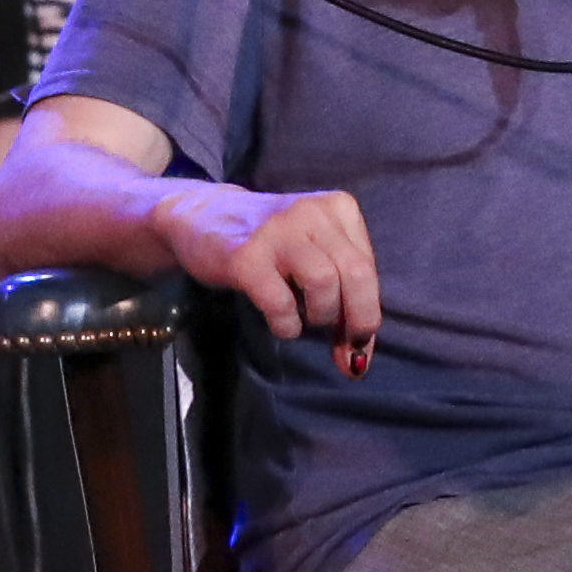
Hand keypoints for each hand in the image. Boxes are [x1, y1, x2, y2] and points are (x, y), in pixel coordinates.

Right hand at [154, 179, 381, 364]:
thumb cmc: (270, 244)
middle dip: (358, 320)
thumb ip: (343, 298)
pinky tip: (280, 322)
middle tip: (343, 344)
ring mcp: (276, 231)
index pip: (368, 268)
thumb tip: (356, 363)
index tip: (354, 337)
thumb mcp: (314, 255)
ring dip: (319, 316)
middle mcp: (310, 212)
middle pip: (357, 274)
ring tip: (302, 317)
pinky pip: (281, 302)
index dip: (368, 311)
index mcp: (337, 207)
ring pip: (325, 283)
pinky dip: (287, 324)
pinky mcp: (246, 256)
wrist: (202, 216)